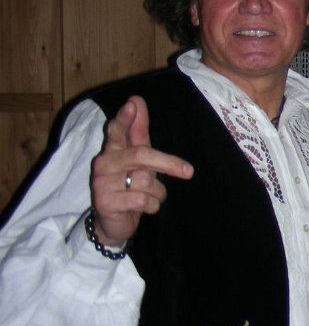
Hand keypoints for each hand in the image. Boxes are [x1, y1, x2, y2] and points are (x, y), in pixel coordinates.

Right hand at [89, 96, 193, 245]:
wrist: (114, 224)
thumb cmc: (129, 187)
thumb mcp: (137, 161)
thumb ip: (137, 133)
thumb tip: (136, 101)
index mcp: (112, 151)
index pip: (116, 130)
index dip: (125, 117)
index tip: (134, 102)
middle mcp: (103, 164)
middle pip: (141, 155)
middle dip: (168, 163)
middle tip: (189, 171)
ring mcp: (101, 183)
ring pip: (146, 181)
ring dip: (158, 192)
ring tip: (151, 197)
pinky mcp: (105, 202)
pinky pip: (142, 199)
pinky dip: (152, 205)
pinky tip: (145, 207)